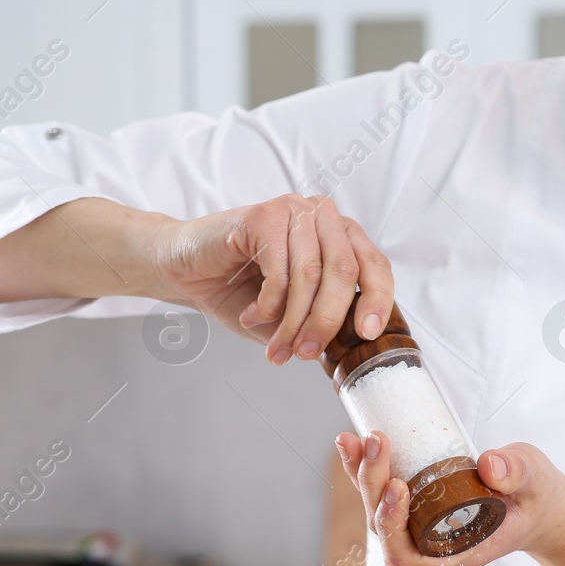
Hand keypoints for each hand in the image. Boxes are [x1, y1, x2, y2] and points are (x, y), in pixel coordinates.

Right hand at [152, 194, 392, 363]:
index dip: (378, 301)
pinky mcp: (264, 215)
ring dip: (293, 322)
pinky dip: (268, 305)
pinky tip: (251, 316)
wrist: (185, 272)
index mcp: (340, 237)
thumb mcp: (291, 316)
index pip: (374, 266)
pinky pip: (280, 270)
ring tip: (278, 347)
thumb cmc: (240, 291)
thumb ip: (322, 325)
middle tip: (306, 354)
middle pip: (344, 272)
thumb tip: (353, 351)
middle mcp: (322, 217)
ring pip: (311, 275)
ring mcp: (293, 211)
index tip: (367, 334)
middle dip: (326, 322)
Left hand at [335, 431, 564, 565]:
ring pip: (376, 510)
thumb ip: (517, 475)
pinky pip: (381, 491)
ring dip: (361, 476)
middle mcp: (430, 544)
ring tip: (353, 440)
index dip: (392, 524)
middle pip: (383, 529)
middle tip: (378, 443)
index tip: (399, 486)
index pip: (407, 555)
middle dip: (373, 486)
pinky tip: (354, 441)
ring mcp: (420, 525)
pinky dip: (365, 468)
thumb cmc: (537, 500)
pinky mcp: (416, 503)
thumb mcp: (537, 484)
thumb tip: (489, 465)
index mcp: (456, 552)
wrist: (539, 505)